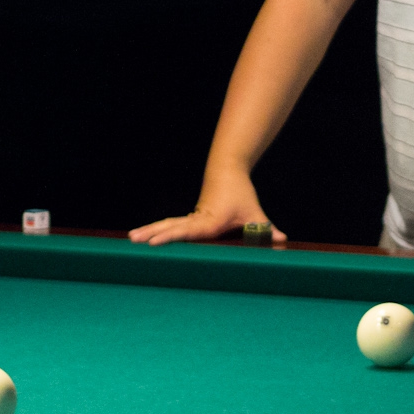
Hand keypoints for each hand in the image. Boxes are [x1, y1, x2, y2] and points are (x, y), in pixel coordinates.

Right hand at [127, 171, 285, 246]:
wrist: (227, 170)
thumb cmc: (240, 193)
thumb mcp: (254, 212)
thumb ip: (265, 227)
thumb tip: (283, 238)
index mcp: (209, 222)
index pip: (187, 232)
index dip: (170, 237)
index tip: (155, 242)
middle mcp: (196, 220)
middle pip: (170, 228)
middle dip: (153, 234)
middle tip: (133, 241)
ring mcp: (191, 218)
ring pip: (167, 225)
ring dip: (150, 231)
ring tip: (131, 239)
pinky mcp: (189, 219)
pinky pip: (170, 225)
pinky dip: (156, 230)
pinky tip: (144, 237)